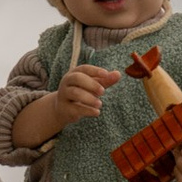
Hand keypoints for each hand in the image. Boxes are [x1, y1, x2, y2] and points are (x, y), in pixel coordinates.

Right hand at [4, 67, 118, 155]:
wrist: (63, 108)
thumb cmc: (81, 92)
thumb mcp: (93, 85)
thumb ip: (105, 80)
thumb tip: (118, 74)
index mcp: (75, 73)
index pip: (84, 69)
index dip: (95, 71)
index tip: (106, 74)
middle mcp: (67, 82)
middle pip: (77, 78)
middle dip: (91, 84)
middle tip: (103, 91)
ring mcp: (64, 95)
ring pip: (74, 93)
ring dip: (89, 98)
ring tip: (100, 104)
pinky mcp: (64, 108)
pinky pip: (74, 108)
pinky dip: (87, 110)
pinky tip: (97, 112)